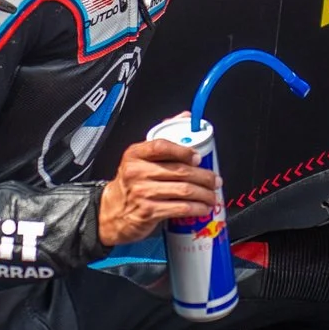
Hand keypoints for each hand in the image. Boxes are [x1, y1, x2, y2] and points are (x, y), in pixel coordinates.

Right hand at [95, 137, 220, 244]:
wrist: (112, 211)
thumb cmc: (131, 182)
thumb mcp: (139, 158)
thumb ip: (162, 139)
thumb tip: (186, 117)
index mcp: (135, 154)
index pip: (161, 146)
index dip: (183, 150)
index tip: (198, 157)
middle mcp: (136, 172)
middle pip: (179, 171)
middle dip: (204, 177)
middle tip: (215, 180)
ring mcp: (142, 193)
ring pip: (183, 190)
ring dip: (204, 194)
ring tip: (213, 196)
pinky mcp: (148, 212)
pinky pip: (180, 208)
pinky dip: (196, 208)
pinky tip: (203, 208)